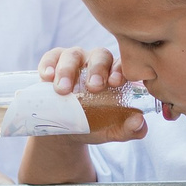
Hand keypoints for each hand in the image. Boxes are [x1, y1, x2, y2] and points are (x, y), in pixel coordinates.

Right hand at [34, 45, 152, 143]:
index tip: (116, 83)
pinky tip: (46, 77)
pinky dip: (48, 65)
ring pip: (73, 55)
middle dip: (96, 70)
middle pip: (99, 55)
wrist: (65, 130)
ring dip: (68, 70)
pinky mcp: (53, 62)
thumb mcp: (112, 130)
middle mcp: (97, 61)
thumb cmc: (94, 124)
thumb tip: (139, 123)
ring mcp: (74, 59)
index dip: (119, 70)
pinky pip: (51, 57)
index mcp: (115, 73)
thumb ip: (130, 129)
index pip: (121, 65)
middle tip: (92, 87)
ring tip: (63, 90)